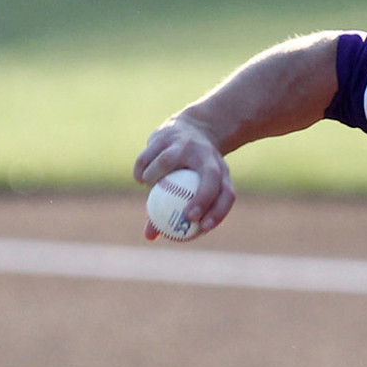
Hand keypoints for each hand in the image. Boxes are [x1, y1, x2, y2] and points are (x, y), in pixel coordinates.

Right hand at [133, 119, 235, 239]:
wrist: (191, 130)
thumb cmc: (189, 170)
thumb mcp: (187, 187)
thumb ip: (170, 211)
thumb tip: (149, 236)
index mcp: (220, 170)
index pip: (227, 194)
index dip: (218, 212)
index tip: (202, 227)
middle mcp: (207, 155)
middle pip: (211, 177)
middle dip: (202, 199)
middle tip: (186, 217)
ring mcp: (186, 143)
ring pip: (168, 161)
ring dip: (154, 176)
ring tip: (149, 186)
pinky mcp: (164, 134)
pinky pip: (148, 155)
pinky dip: (142, 168)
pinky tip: (140, 178)